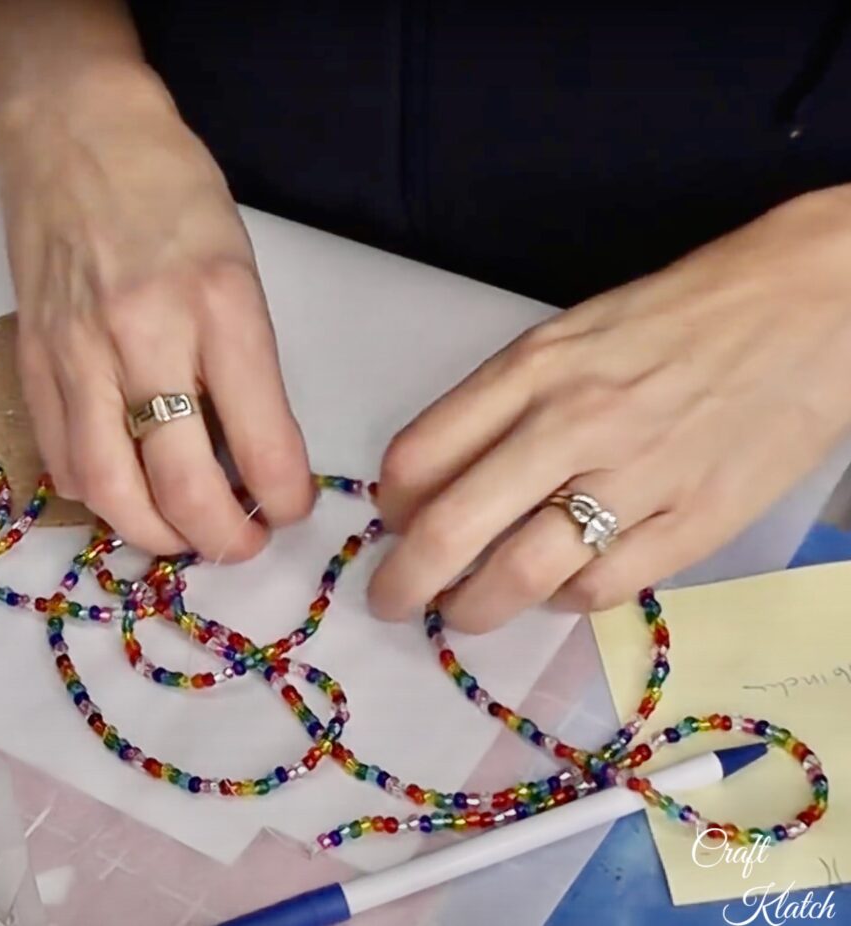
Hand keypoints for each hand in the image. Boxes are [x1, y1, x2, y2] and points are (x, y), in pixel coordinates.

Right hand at [0, 63, 312, 556]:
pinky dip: (97, 498)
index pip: (263, 438)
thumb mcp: (241, 269)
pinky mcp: (33, 359)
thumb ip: (247, 363)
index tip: (290, 508)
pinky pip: (59, 458)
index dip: (284, 496)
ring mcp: (78, 352)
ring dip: (153, 536)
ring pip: (109, 489)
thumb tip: (253, 454)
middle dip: (221, 539)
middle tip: (242, 544)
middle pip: (180, 483)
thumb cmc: (173, 191)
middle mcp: (146, 336)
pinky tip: (124, 497)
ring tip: (184, 537)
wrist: (73, 131)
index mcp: (220, 306)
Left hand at [369, 187, 850, 629]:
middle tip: (389, 601)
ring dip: (472, 608)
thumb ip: (501, 405)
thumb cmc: (677, 316)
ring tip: (461, 612)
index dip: (391, 506)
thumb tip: (441, 483)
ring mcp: (636, 479)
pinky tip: (555, 589)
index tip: (393, 524)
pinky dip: (561, 601)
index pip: (420, 455)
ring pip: (520, 576)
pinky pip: (599, 590)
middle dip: (402, 581)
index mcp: (533, 368)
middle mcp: (572, 424)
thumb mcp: (569, 335)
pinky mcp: (696, 526)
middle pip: (452, 528)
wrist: (808, 304)